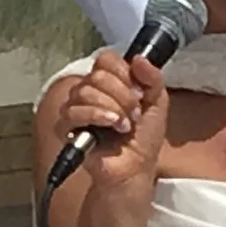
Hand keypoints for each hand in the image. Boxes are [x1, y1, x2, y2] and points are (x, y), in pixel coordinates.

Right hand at [53, 50, 168, 191]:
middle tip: (135, 114)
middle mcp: (90, 92)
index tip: (139, 93)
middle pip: (97, 75)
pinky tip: (111, 125)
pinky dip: (96, 115)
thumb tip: (139, 58)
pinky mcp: (67, 128)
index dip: (124, 72)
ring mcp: (77, 109)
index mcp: (110, 82)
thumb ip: (152, 78)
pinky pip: (74, 111)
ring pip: (86, 91)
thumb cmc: (143, 139)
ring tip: (124, 125)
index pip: (106, 59)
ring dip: (112, 108)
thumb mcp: (158, 103)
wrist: (135, 169)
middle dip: (122, 95)